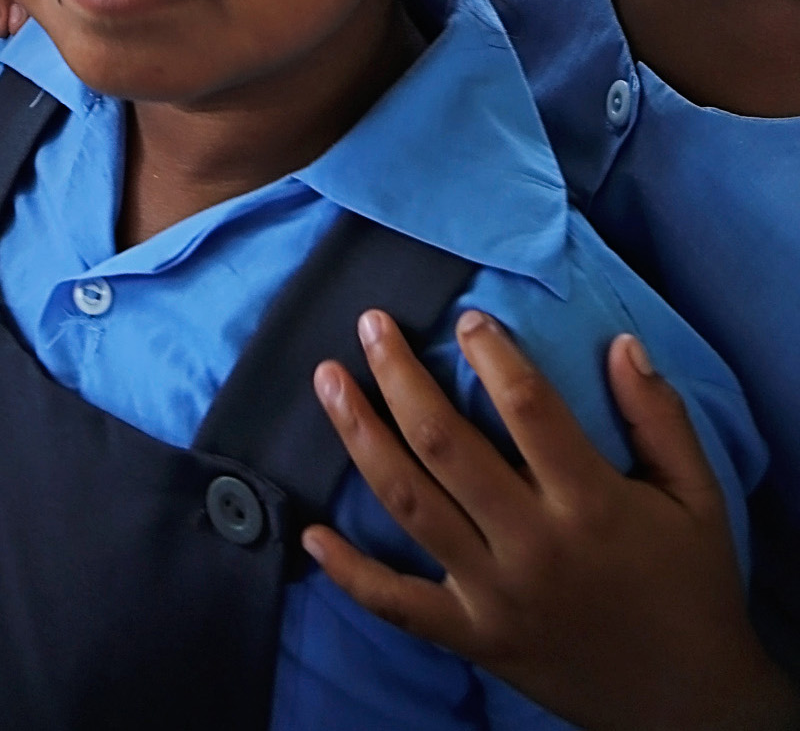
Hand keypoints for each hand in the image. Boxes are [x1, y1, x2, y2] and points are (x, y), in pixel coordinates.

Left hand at [304, 310, 793, 730]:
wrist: (693, 707)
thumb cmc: (692, 589)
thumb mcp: (699, 499)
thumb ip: (660, 418)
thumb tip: (621, 343)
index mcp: (590, 505)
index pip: (528, 409)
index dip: (492, 354)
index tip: (466, 316)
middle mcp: (533, 546)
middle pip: (445, 444)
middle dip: (399, 375)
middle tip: (370, 323)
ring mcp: (495, 595)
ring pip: (408, 504)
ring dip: (359, 437)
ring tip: (327, 379)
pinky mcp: (476, 639)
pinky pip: (398, 604)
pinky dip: (349, 572)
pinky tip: (311, 531)